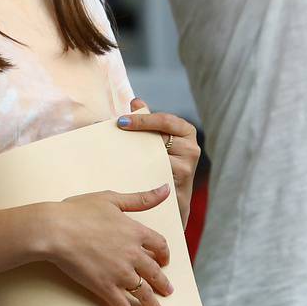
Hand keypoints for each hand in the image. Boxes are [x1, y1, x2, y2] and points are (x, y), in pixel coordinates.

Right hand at [44, 187, 174, 305]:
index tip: (164, 260)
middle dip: (163, 284)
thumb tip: (165, 189)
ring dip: (152, 304)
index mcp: (135, 232)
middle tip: (167, 292)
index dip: (164, 254)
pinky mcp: (105, 287)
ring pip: (143, 293)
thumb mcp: (112, 199)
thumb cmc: (79, 211)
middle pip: (155, 273)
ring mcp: (120, 273)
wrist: (55, 230)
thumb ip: (141, 198)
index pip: (159, 245)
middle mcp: (133, 255)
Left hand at [117, 100, 199, 224]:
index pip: (165, 120)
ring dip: (135, 154)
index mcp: (186, 132)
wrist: (170, 203)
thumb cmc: (161, 165)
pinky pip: (156, 175)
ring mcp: (187, 168)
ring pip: (157, 157)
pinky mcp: (180, 187)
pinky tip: (124, 171)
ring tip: (116, 152)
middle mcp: (191, 149)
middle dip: (137, 134)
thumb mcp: (156, 140)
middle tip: (115, 132)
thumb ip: (148, 120)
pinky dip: (139, 172)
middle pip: (161, 137)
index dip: (143, 119)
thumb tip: (136, 101)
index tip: (121, 121)